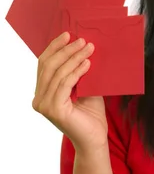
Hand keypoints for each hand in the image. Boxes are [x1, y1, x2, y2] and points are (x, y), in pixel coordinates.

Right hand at [32, 32, 107, 152]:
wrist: (95, 138)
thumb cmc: (91, 114)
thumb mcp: (84, 87)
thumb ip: (78, 71)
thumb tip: (82, 47)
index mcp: (42, 92)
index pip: (44, 64)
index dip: (54, 48)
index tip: (68, 35)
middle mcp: (38, 99)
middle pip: (48, 66)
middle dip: (65, 50)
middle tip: (82, 40)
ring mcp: (44, 105)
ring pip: (57, 73)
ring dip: (74, 58)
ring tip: (89, 48)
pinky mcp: (54, 110)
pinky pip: (65, 84)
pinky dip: (77, 71)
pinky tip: (88, 64)